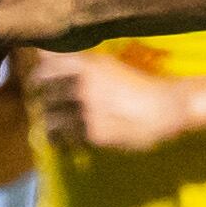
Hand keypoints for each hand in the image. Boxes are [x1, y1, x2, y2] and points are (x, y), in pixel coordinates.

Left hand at [21, 51, 194, 152]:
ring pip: (49, 116)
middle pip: (43, 89)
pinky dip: (62, 141)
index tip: (40, 80)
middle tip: (49, 105)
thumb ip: (85, 66)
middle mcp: (82, 84)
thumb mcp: (111, 66)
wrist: (166, 109)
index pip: (47, 63)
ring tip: (56, 127)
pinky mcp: (92, 133)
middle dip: (42, 97)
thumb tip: (57, 65)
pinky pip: (64, 138)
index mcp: (87, 64)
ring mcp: (85, 110)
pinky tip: (68, 143)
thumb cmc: (141, 85)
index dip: (40, 72)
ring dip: (50, 122)